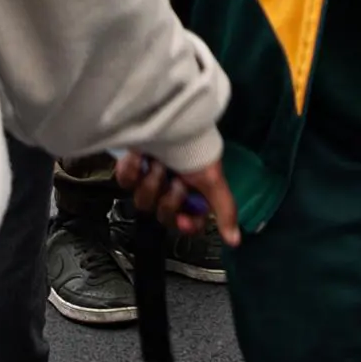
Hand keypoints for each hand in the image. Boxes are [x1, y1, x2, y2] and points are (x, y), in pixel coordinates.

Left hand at [112, 149, 244, 249]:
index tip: (185, 219)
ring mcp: (148, 180)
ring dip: (152, 184)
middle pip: (164, 214)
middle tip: (177, 181)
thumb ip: (224, 209)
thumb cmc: (196, 148)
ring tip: (158, 164)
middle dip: (170, 200)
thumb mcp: (213, 179)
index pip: (189, 222)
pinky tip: (141, 158)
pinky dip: (132, 170)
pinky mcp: (130, 169)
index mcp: (191, 193)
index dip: (186, 224)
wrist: (170, 120)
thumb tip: (235, 241)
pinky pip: (125, 182)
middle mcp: (170, 189)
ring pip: (143, 201)